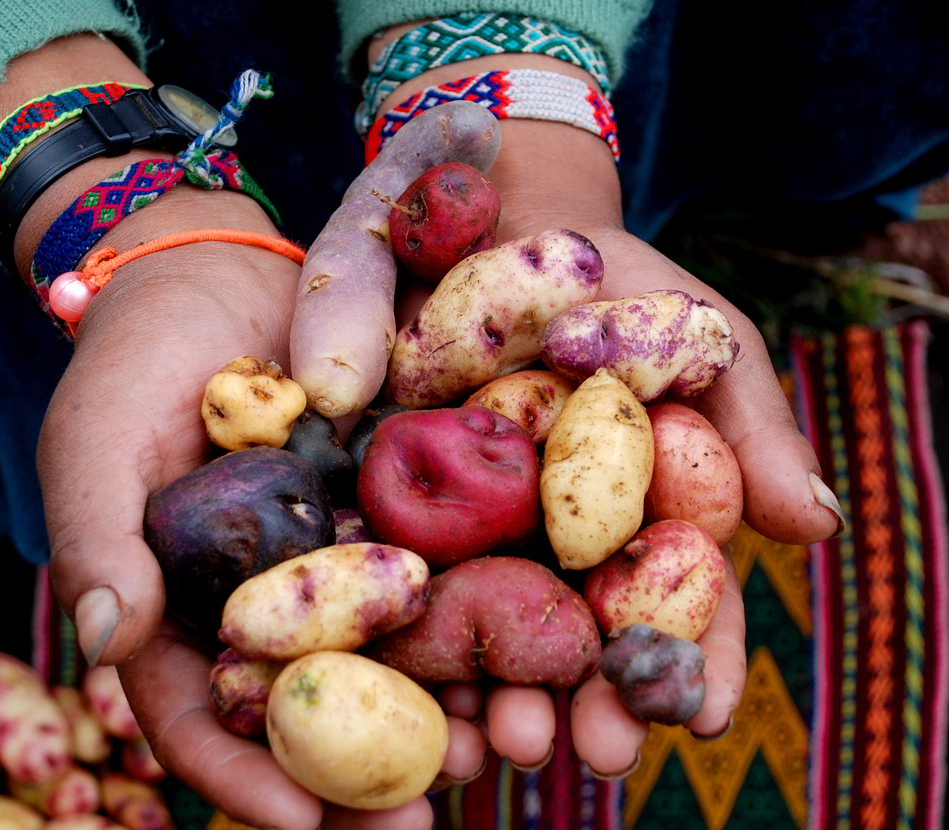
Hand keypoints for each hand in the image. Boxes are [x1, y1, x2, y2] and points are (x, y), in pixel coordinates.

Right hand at [36, 187, 482, 828]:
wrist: (219, 272)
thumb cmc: (135, 358)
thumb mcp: (99, 438)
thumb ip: (99, 536)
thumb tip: (104, 641)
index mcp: (191, 611)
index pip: (205, 716)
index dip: (244, 776)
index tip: (300, 822)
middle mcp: (278, 599)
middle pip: (320, 705)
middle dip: (368, 768)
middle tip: (423, 813)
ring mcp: (348, 551)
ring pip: (396, 648)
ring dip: (445, 702)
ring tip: (495, 744)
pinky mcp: (407, 496)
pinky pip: (446, 558)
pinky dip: (484, 602)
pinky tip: (531, 638)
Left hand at [380, 106, 836, 775]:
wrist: (505, 226)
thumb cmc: (619, 287)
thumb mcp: (700, 341)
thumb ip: (751, 430)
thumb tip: (813, 529)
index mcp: (641, 519)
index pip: (678, 609)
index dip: (692, 665)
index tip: (699, 719)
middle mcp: (559, 544)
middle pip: (579, 643)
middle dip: (588, 703)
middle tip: (590, 750)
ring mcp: (477, 533)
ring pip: (490, 635)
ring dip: (498, 695)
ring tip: (502, 744)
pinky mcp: (398, 508)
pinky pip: (401, 580)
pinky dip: (406, 639)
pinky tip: (410, 686)